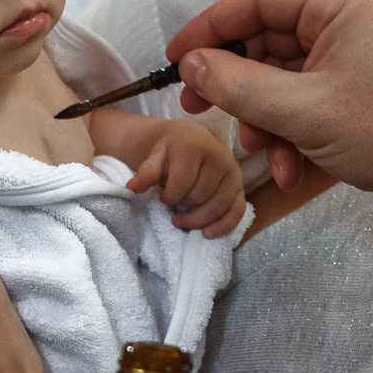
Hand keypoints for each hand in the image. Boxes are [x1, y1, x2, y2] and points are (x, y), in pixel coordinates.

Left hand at [125, 120, 247, 236]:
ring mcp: (233, 172)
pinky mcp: (241, 187)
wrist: (192, 139)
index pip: (182, 182)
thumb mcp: (155, 157)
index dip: (169, 196)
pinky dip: (223, 226)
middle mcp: (219, 157)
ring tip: (182, 220)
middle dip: (183, 206)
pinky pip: (237, 212)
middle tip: (173, 206)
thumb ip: (145, 173)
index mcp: (195, 146)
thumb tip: (131, 188)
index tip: (162, 196)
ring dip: (198, 220)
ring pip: (218, 206)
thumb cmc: (172, 151)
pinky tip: (207, 233)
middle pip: (200, 196)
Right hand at [170, 0, 372, 243]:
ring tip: (261, 149)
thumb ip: (237, 84)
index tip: (175, 59)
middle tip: (199, 107)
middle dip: (236, 82)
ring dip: (264, 114)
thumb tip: (192, 65)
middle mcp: (349, 14)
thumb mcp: (301, 111)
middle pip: (266, 37)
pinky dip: (291, 126)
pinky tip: (291, 164)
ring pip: (283, 72)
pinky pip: (307, 93)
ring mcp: (356, 48)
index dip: (208, 28)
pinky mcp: (360, 80)